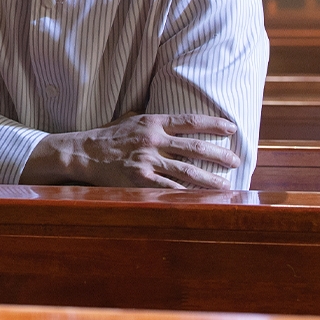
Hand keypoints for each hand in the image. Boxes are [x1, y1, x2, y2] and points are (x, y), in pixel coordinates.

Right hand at [20, 113, 239, 188]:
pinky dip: (187, 195)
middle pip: (195, 148)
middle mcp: (152, 140)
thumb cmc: (107, 136)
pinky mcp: (140, 180)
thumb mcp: (129, 120)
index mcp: (152, 122)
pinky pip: (169, 189)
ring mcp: (147, 160)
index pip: (189, 121)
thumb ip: (150, 120)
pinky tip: (201, 199)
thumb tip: (171, 120)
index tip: (232, 129)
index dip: (213, 124)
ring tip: (226, 185)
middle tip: (236, 161)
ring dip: (210, 179)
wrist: (82, 153)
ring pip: (187, 171)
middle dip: (219, 155)